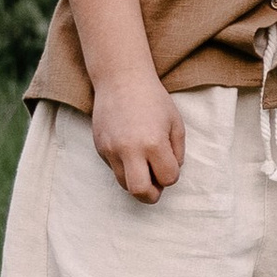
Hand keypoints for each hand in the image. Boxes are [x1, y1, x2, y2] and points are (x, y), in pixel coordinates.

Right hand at [91, 70, 184, 203]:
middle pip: (140, 192)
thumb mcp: (175, 123)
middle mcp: (130, 149)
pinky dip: (125, 168)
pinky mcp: (100, 148)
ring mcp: (111, 150)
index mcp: (153, 143)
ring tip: (145, 168)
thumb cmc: (153, 100)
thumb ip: (176, 152)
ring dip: (137, 182)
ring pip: (124, 184)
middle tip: (157, 186)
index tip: (170, 164)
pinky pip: (114, 169)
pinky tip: (131, 151)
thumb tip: (169, 173)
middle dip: (152, 195)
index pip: (168, 178)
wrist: (121, 80)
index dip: (172, 175)